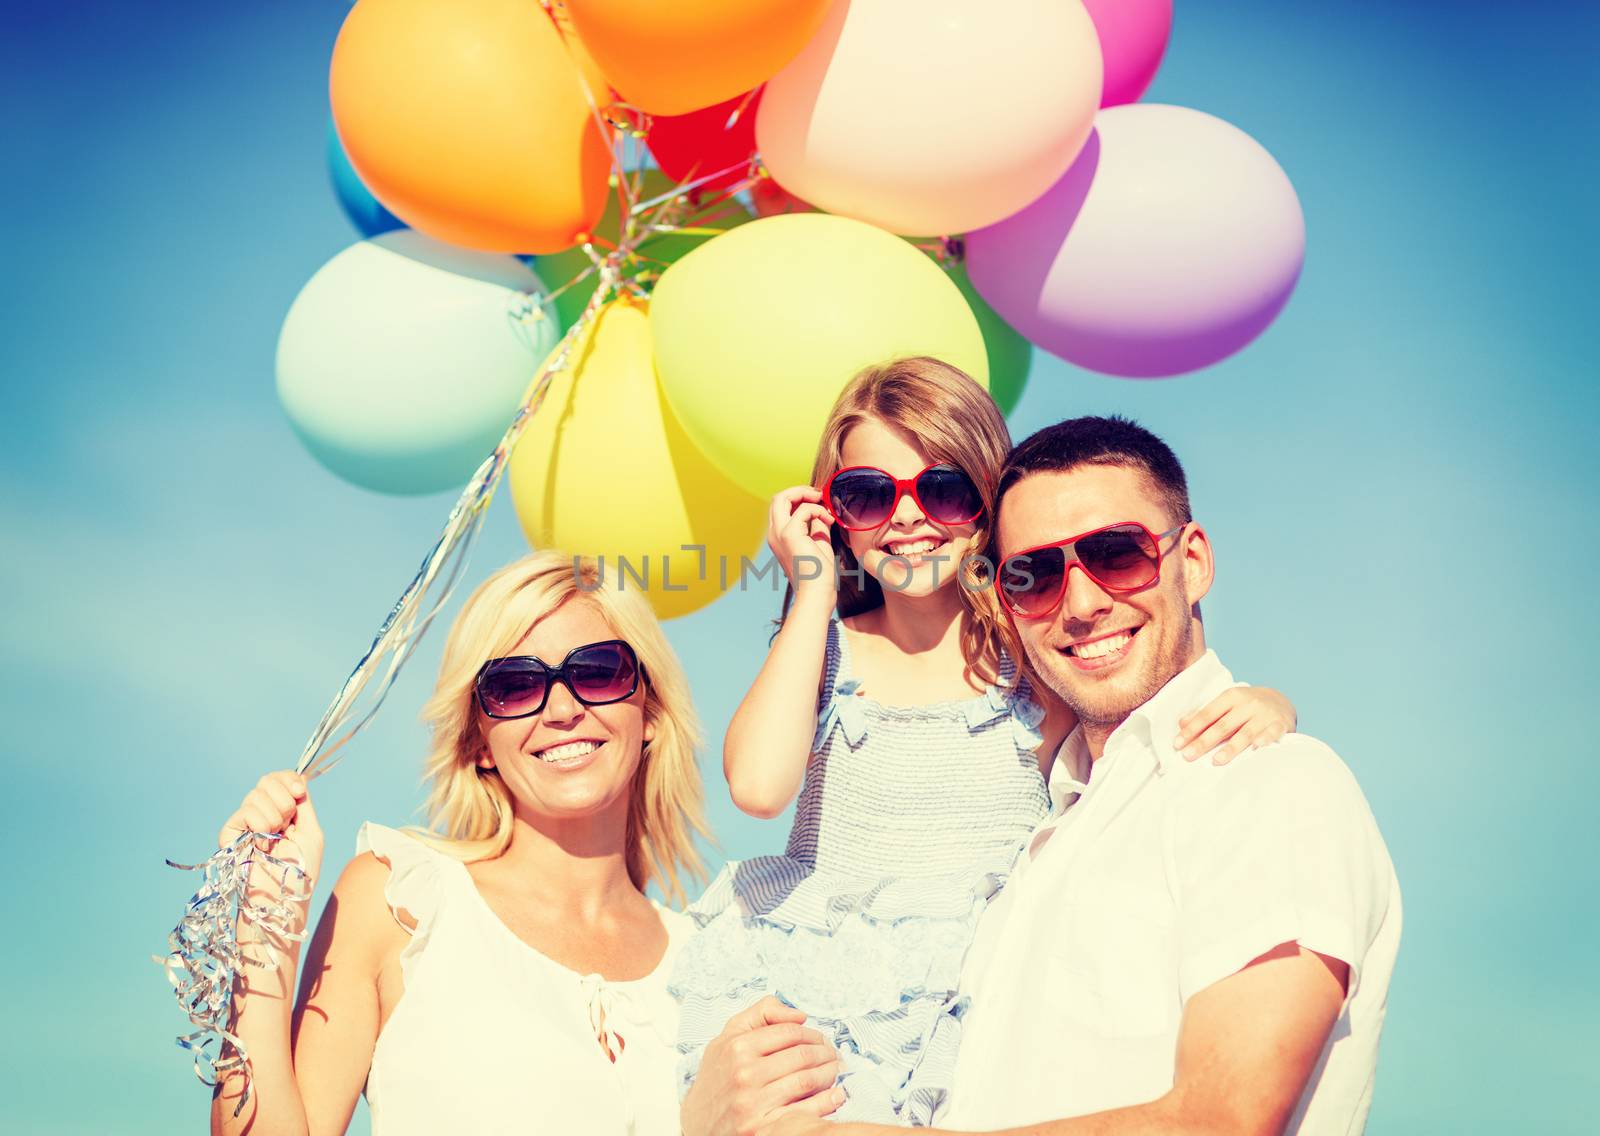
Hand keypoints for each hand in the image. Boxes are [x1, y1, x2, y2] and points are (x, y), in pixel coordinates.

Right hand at [218, 770, 324, 901]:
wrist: (280, 898)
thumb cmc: (299, 872)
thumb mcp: (311, 832)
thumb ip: (304, 804)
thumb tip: (297, 778)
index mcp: (284, 812)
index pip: (280, 779)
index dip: (288, 779)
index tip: (299, 792)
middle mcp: (264, 813)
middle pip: (267, 781)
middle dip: (284, 799)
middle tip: (287, 824)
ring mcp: (246, 823)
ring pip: (257, 795)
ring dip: (274, 817)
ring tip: (274, 840)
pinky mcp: (230, 833)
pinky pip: (245, 811)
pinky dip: (259, 825)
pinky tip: (261, 845)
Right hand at [681, 996, 843, 1135]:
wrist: (697, 1121)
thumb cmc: (718, 1076)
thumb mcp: (728, 1036)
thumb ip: (761, 1014)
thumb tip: (799, 1014)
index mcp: (738, 1047)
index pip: (790, 1032)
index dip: (812, 1033)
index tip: (820, 1038)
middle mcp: (744, 1074)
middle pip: (802, 1056)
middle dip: (826, 1053)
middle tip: (834, 1055)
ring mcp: (752, 1104)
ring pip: (806, 1081)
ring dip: (830, 1074)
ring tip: (836, 1071)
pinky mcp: (760, 1128)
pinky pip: (804, 1112)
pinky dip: (826, 1103)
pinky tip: (836, 1096)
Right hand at [766, 487, 835, 607]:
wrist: (817, 592)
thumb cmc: (819, 573)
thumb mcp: (819, 541)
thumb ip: (817, 524)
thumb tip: (822, 510)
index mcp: (779, 536)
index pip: (781, 506)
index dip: (798, 498)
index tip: (818, 501)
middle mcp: (774, 533)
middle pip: (778, 498)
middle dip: (799, 491)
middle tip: (819, 496)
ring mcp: (779, 533)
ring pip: (782, 497)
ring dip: (805, 494)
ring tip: (823, 503)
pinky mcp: (790, 535)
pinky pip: (803, 510)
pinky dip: (818, 510)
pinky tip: (829, 520)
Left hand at [1175, 686, 1296, 763]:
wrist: (1281, 701)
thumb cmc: (1246, 707)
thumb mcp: (1227, 704)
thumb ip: (1206, 714)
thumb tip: (1181, 724)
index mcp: (1231, 696)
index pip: (1208, 715)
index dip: (1192, 730)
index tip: (1178, 744)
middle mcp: (1248, 704)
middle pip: (1223, 725)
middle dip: (1204, 742)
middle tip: (1189, 756)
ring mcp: (1265, 714)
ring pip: (1245, 733)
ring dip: (1231, 747)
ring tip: (1216, 761)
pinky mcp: (1281, 724)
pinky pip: (1272, 733)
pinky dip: (1265, 740)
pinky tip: (1256, 748)